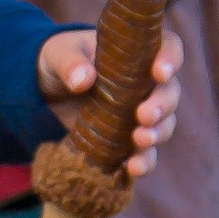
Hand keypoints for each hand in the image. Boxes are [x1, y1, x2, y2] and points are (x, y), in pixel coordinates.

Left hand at [36, 24, 182, 179]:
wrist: (48, 90)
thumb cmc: (60, 59)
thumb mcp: (58, 54)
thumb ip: (69, 63)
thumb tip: (83, 80)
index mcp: (137, 53)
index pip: (168, 48)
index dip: (170, 59)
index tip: (159, 72)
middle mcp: (146, 83)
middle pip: (169, 92)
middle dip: (162, 105)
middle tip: (144, 115)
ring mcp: (140, 113)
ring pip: (164, 124)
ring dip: (157, 133)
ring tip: (139, 140)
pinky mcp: (128, 139)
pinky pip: (146, 153)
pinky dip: (144, 162)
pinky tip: (132, 168)